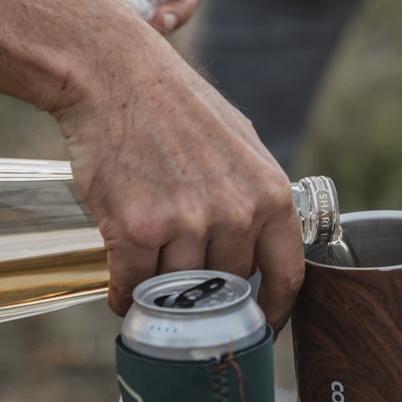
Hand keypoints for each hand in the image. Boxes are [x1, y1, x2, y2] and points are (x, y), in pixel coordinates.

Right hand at [54, 43, 305, 331]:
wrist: (113, 74)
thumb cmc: (176, 105)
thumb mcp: (242, 144)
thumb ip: (258, 197)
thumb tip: (263, 248)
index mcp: (271, 194)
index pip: (288, 274)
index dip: (274, 311)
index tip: (258, 327)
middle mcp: (236, 213)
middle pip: (227, 286)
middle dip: (205, 295)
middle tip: (185, 293)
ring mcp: (187, 222)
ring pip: (178, 289)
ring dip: (162, 296)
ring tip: (148, 287)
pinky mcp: (138, 228)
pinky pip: (134, 286)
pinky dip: (125, 296)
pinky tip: (121, 293)